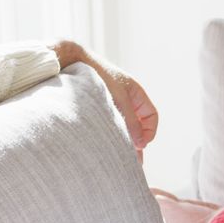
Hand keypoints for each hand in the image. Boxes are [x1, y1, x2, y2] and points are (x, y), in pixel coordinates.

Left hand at [50, 40, 158, 154]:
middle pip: (139, 124)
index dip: (149, 132)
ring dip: (123, 139)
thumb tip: (140, 144)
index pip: (151, 116)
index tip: (139, 145)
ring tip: (117, 157)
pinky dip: (111, 135)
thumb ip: (131, 121)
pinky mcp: (99, 107)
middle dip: (136, 141)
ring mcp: (113, 103)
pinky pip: (110, 124)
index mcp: (136, 93)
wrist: (72, 62)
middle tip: (130, 160)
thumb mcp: (118, 99)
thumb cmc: (97, 76)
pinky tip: (105, 145)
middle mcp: (126, 99)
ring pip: (124, 126)